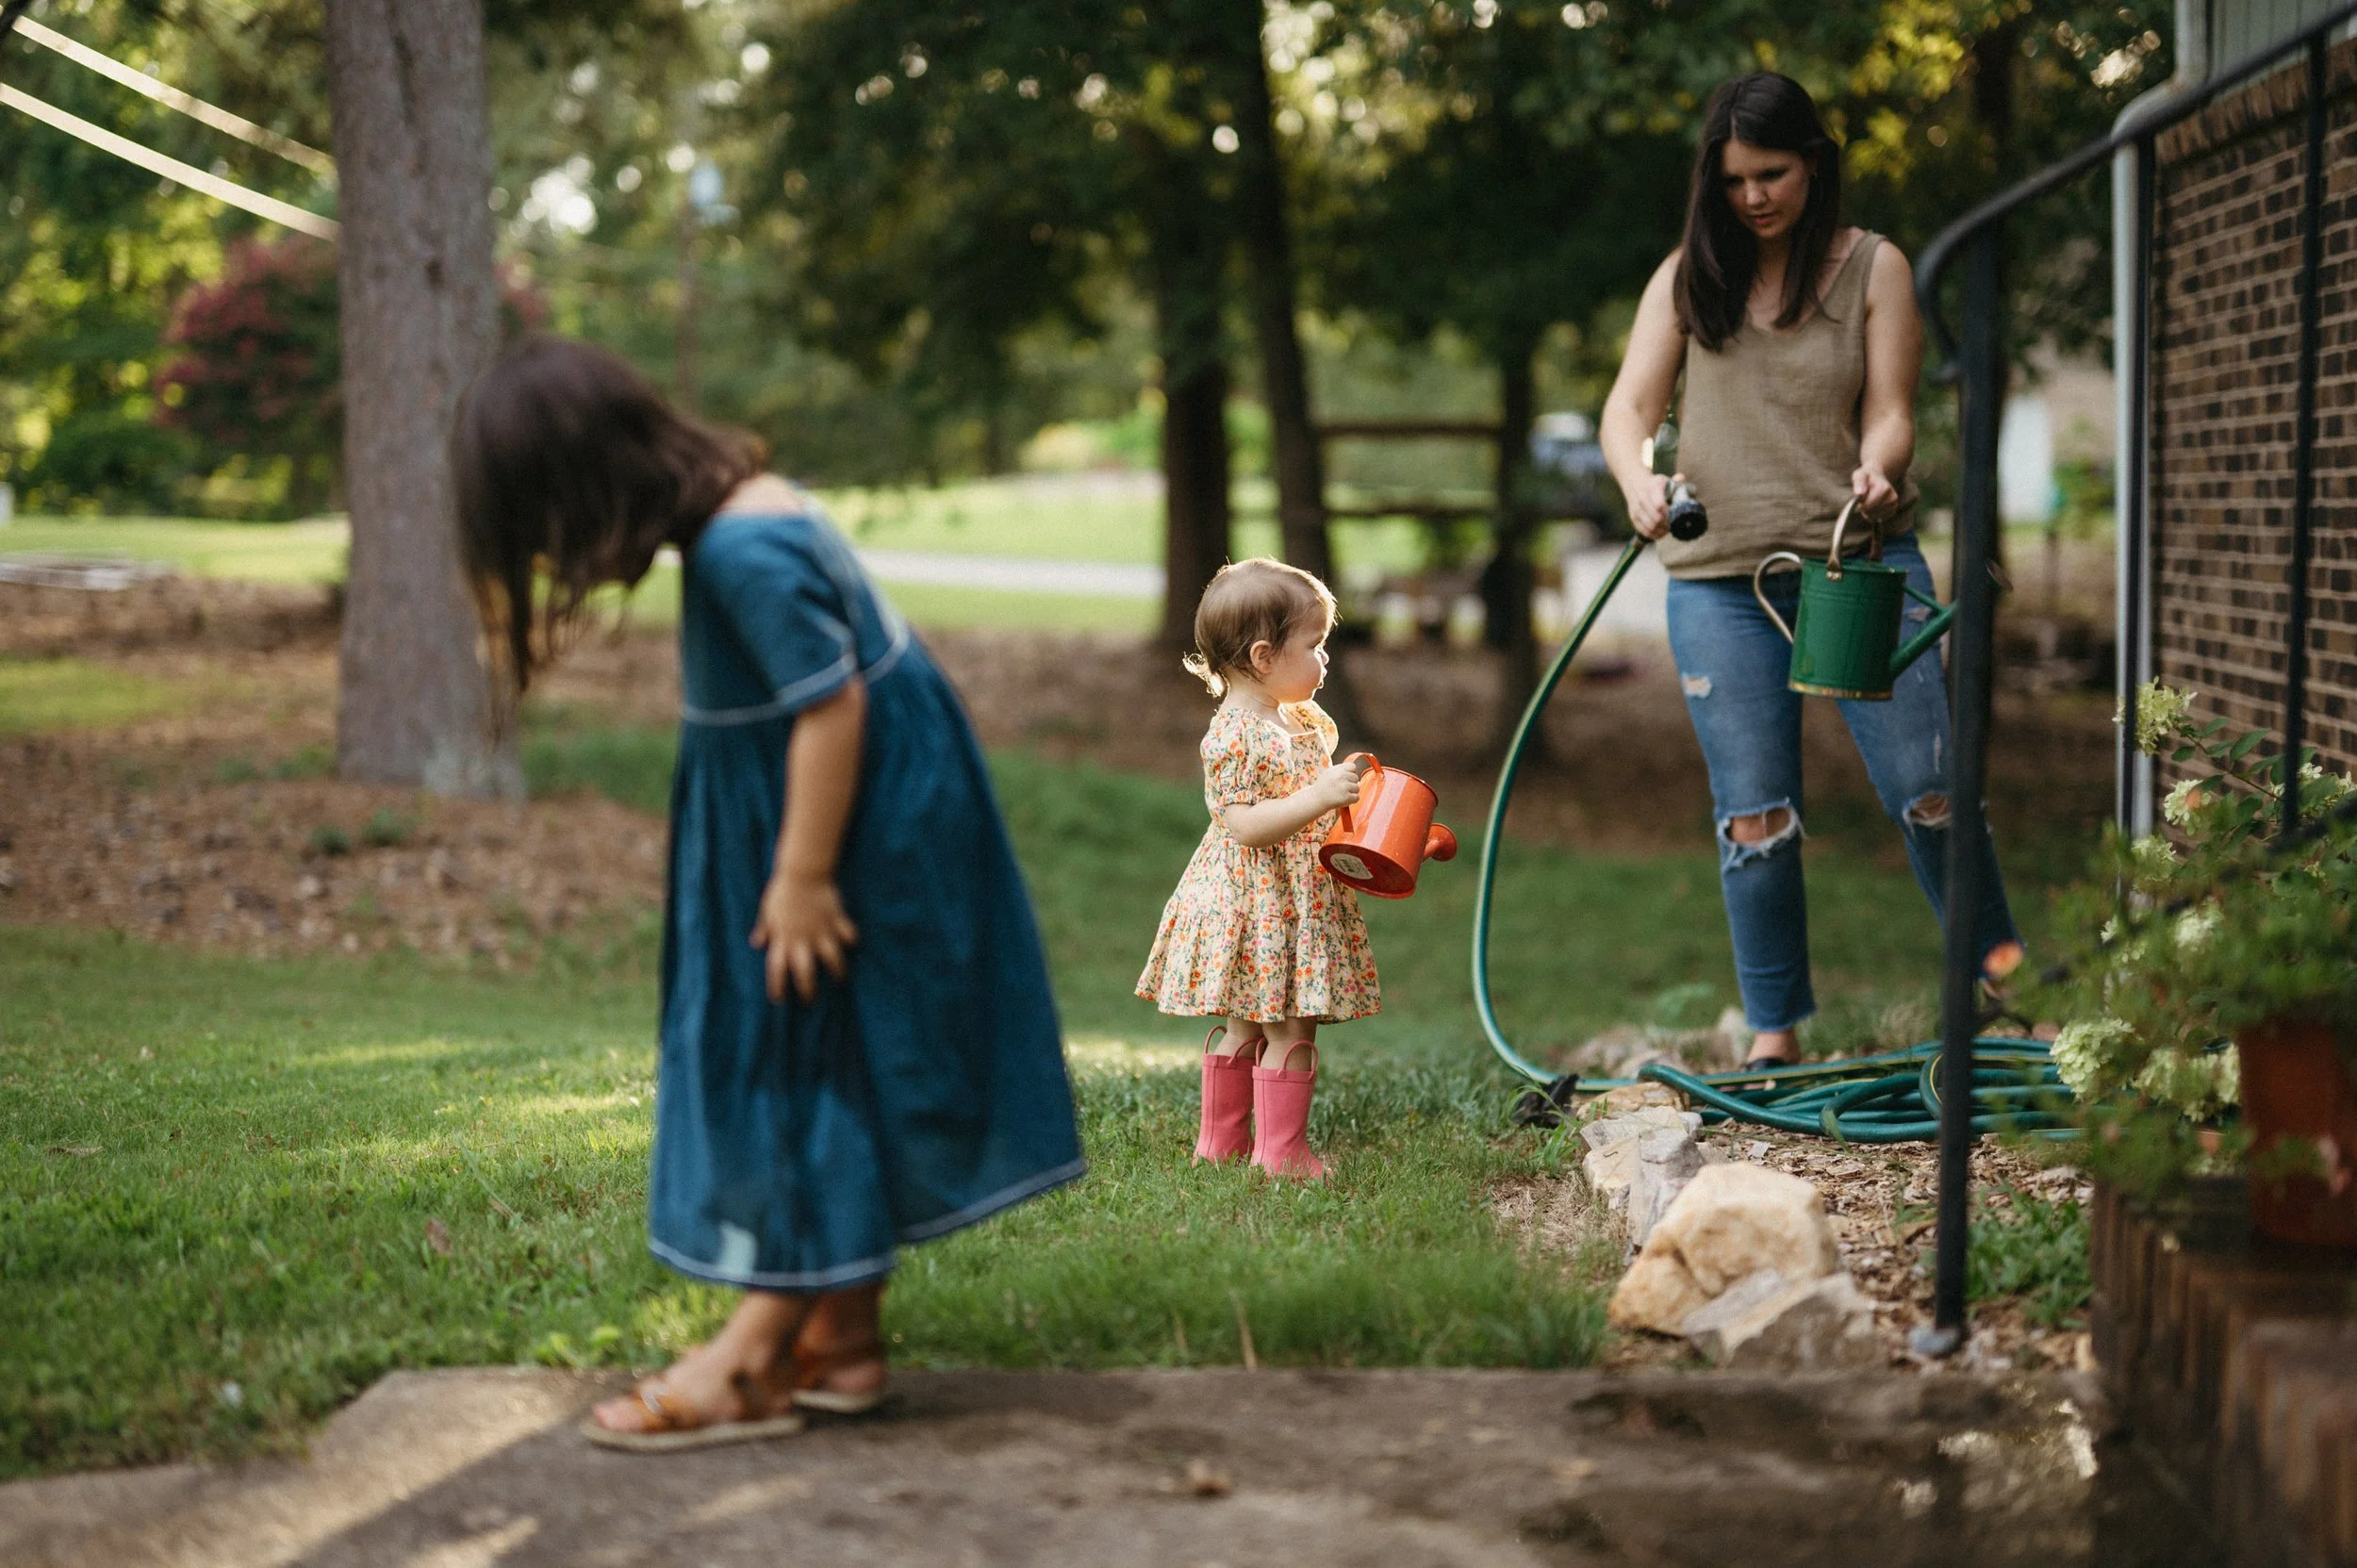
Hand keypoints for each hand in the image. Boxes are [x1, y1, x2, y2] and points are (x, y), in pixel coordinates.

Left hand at [749, 870, 858, 1002]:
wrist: (803, 871)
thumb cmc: (782, 890)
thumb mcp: (767, 910)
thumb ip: (764, 928)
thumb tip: (756, 943)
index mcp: (782, 938)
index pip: (777, 969)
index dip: (778, 986)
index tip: (779, 999)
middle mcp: (802, 938)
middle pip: (805, 972)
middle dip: (808, 990)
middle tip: (810, 1001)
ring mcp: (821, 930)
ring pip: (832, 958)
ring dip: (837, 971)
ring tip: (840, 980)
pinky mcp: (836, 919)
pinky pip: (848, 934)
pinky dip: (851, 940)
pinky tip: (852, 944)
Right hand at [1312, 754, 1370, 811]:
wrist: (1316, 799)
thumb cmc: (1322, 787)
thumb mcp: (1329, 773)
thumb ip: (1341, 770)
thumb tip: (1354, 772)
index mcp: (1338, 769)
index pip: (1353, 767)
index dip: (1351, 772)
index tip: (1347, 778)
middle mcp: (1342, 776)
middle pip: (1356, 778)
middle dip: (1351, 783)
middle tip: (1343, 788)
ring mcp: (1344, 787)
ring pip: (1357, 788)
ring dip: (1352, 792)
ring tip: (1342, 794)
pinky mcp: (1346, 797)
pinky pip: (1357, 797)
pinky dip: (1352, 800)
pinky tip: (1344, 799)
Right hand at [1623, 473, 1673, 540]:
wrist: (1634, 482)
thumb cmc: (1654, 484)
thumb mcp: (1664, 479)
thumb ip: (1676, 480)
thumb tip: (1681, 477)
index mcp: (1652, 487)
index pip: (1660, 505)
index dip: (1670, 514)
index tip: (1677, 515)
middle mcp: (1642, 498)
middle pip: (1656, 518)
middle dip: (1667, 524)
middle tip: (1674, 525)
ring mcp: (1636, 509)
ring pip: (1650, 526)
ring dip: (1661, 531)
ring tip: (1668, 530)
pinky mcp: (1633, 517)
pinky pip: (1643, 530)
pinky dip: (1653, 535)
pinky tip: (1660, 533)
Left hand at [1851, 464, 1898, 522]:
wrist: (1877, 477)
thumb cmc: (1866, 477)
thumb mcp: (1859, 475)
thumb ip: (1859, 482)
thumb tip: (1859, 493)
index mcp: (1884, 488)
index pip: (1868, 505)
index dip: (1860, 504)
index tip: (1859, 498)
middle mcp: (1892, 497)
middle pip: (1871, 512)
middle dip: (1864, 508)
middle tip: (1863, 499)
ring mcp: (1894, 504)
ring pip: (1874, 517)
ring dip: (1867, 512)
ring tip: (1868, 501)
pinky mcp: (1893, 510)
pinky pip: (1878, 519)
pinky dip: (1872, 515)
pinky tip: (1872, 506)